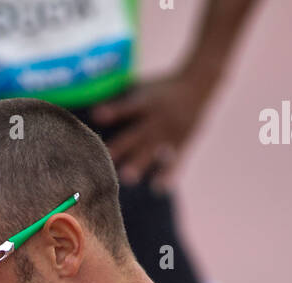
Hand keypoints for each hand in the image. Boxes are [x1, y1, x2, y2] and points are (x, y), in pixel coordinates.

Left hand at [91, 69, 219, 190]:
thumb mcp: (144, 87)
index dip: (114, 111)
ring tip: (128, 178)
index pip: (128, 107)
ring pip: (153, 150)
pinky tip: (158, 188)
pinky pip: (175, 161)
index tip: (96, 115)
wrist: (198, 84)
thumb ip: (122, 98)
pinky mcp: (183, 143)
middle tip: (106, 158)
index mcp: (147, 101)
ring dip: (140, 163)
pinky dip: (167, 175)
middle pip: (137, 133)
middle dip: (122, 146)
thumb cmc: (162, 88)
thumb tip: (92, 109)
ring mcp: (171, 132)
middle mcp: (158, 117)